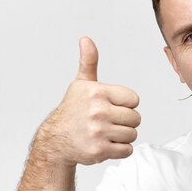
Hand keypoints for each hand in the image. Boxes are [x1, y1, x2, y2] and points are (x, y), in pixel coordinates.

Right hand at [37, 37, 140, 166]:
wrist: (56, 140)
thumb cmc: (73, 110)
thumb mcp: (81, 84)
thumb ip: (89, 62)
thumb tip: (86, 40)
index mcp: (97, 92)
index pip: (134, 99)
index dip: (126, 104)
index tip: (112, 106)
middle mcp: (98, 111)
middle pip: (136, 118)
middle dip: (126, 122)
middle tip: (110, 122)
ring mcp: (99, 132)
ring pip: (132, 135)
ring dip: (123, 136)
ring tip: (107, 133)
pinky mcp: (99, 150)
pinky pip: (127, 150)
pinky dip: (120, 150)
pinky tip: (107, 144)